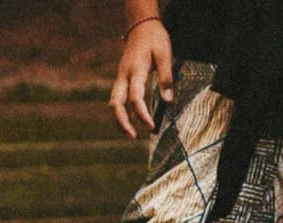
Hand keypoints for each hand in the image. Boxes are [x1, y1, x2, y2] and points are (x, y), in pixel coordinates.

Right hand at [110, 19, 173, 138]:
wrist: (141, 25)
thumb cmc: (155, 38)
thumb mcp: (165, 53)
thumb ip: (166, 77)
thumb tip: (168, 100)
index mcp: (135, 70)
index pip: (135, 98)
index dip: (142, 114)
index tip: (151, 126)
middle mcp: (124, 76)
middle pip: (116, 104)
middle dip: (122, 122)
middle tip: (133, 136)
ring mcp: (120, 77)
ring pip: (114, 103)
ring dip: (120, 120)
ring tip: (130, 134)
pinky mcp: (121, 79)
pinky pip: (117, 99)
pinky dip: (121, 112)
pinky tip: (130, 120)